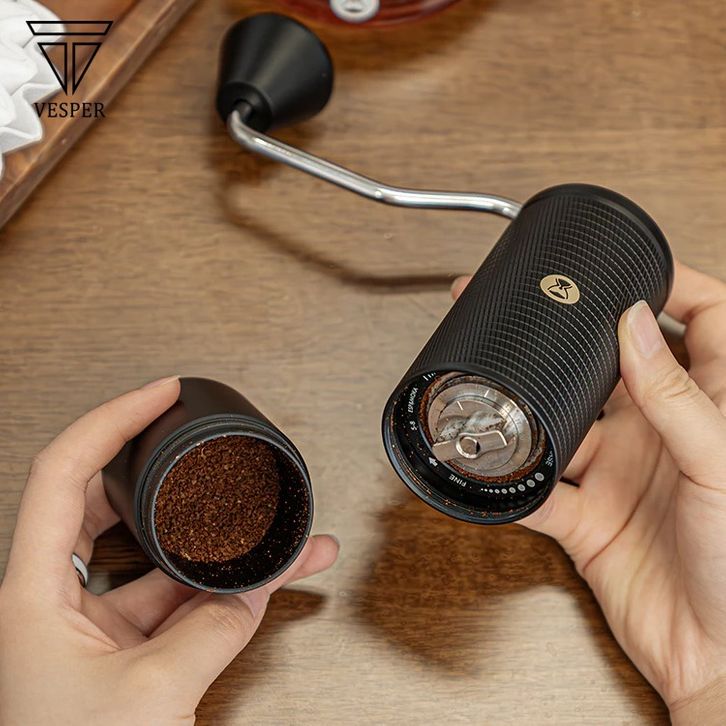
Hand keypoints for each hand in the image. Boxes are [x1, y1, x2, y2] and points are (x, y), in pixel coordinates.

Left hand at [0, 378, 338, 724]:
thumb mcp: (148, 697)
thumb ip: (211, 631)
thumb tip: (255, 589)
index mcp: (32, 593)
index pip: (63, 472)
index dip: (112, 420)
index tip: (159, 394)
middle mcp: (55, 599)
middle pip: (105, 498)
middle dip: (160, 462)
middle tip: (193, 427)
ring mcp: (94, 625)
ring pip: (157, 555)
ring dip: (215, 539)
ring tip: (268, 518)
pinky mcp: (126, 650)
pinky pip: (181, 601)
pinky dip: (224, 588)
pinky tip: (268, 577)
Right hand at [453, 261, 725, 722]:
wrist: (721, 662)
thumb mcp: (723, 465)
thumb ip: (677, 395)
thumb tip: (635, 324)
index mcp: (711, 408)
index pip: (702, 321)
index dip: (671, 285)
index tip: (629, 265)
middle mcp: (662, 433)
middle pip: (611, 366)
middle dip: (573, 340)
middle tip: (535, 316)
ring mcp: (620, 472)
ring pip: (562, 424)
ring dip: (531, 414)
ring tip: (502, 393)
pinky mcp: (586, 516)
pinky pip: (537, 490)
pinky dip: (513, 483)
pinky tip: (495, 469)